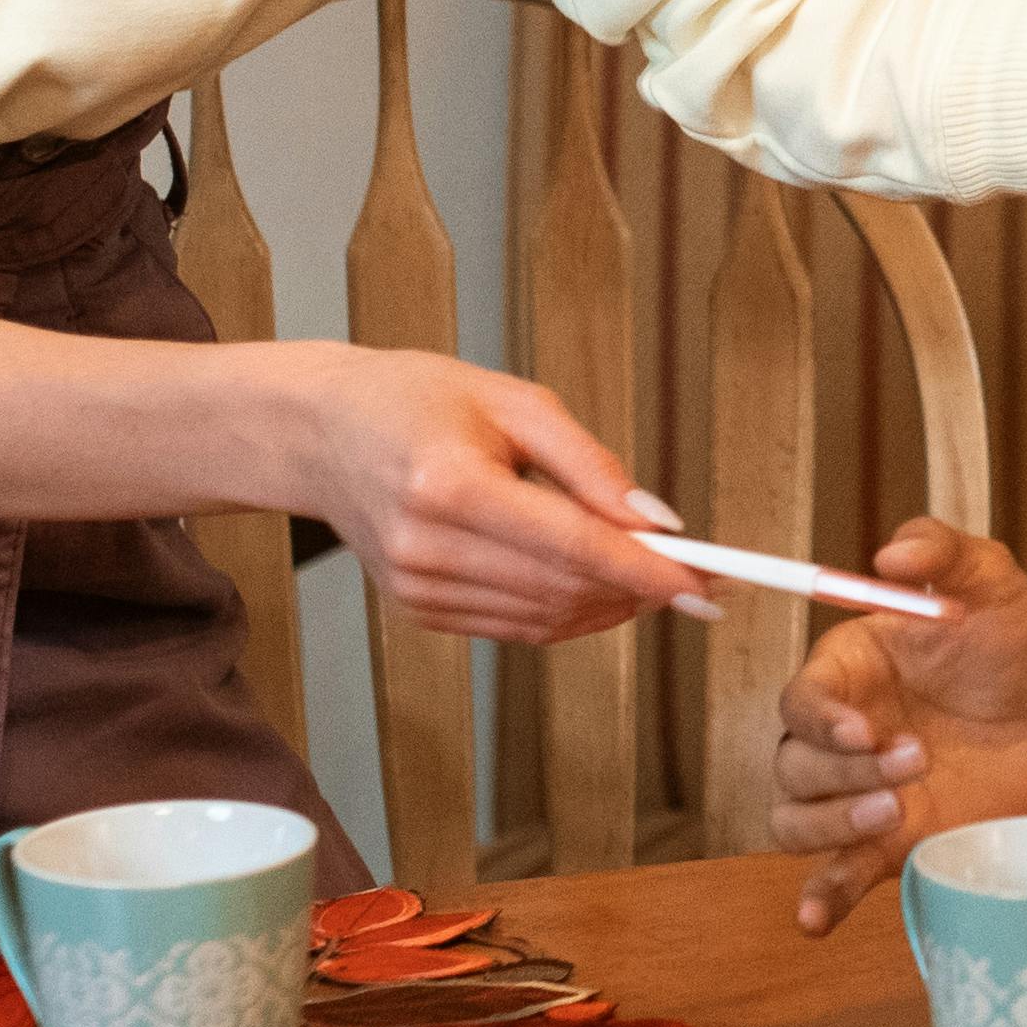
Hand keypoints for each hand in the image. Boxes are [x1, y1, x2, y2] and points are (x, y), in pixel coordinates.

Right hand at [252, 342, 695, 644]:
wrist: (322, 431)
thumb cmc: (414, 400)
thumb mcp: (512, 401)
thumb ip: (590, 464)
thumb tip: (656, 521)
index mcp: (446, 482)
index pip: (569, 542)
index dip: (644, 569)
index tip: (704, 580)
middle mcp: (425, 544)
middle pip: (563, 588)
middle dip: (641, 589)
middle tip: (701, 576)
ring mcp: (416, 585)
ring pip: (546, 618)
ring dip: (610, 605)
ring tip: (654, 576)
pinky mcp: (418, 609)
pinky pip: (516, 627)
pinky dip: (569, 613)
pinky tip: (598, 588)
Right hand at [759, 523, 1026, 931]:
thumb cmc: (1022, 645)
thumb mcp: (994, 582)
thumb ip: (943, 551)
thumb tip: (889, 553)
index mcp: (850, 670)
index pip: (801, 698)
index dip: (822, 718)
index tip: (866, 729)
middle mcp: (842, 734)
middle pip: (793, 764)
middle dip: (844, 771)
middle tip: (917, 761)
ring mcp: (861, 794)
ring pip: (795, 820)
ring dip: (832, 825)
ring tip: (898, 812)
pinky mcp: (889, 844)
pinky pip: (832, 875)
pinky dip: (818, 898)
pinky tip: (814, 921)